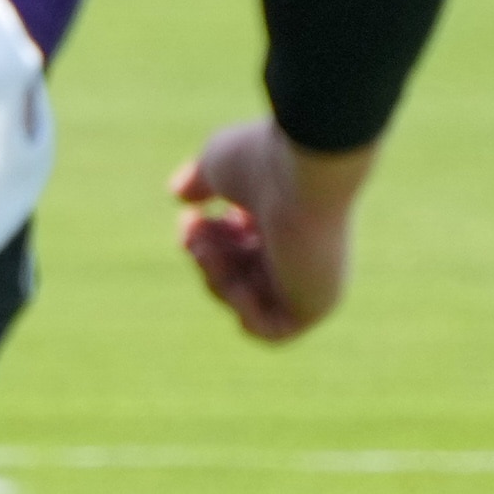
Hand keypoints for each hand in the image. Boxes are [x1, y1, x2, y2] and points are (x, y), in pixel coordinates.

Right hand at [173, 119, 373, 340]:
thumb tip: (180, 197)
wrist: (304, 173)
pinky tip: (239, 281)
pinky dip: (243, 311)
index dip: (207, 236)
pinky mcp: (314, 305)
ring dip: (214, 279)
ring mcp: (306, 280)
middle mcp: (295, 253)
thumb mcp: (216, 166)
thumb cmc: (262, 162)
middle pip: (236, 273)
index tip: (193, 215)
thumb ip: (199, 182)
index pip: (236, 245)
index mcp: (280, 220)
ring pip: (244, 300)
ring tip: (209, 251)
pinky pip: (271, 331)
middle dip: (204, 256)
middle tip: (194, 233)